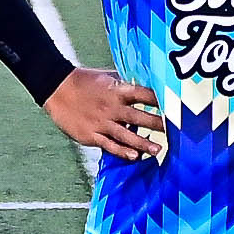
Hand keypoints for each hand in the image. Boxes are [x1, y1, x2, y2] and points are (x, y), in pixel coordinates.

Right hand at [46, 66, 168, 160]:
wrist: (56, 88)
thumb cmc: (84, 81)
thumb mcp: (107, 76)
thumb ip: (125, 83)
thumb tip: (144, 83)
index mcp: (118, 90)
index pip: (145, 95)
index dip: (161, 101)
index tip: (176, 108)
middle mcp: (112, 107)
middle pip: (140, 117)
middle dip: (158, 124)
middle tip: (175, 132)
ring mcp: (102, 122)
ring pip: (127, 135)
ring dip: (143, 143)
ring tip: (158, 150)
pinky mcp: (91, 134)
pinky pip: (109, 145)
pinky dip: (122, 151)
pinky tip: (134, 156)